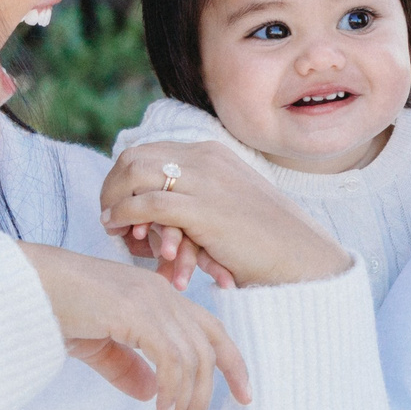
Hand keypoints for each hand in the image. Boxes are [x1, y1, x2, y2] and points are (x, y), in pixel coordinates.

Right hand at [20, 242, 251, 409]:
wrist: (24, 285)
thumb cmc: (55, 309)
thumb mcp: (98, 344)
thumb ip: (126, 367)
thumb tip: (150, 394)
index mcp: (160, 297)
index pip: (213, 332)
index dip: (234, 365)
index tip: (245, 398)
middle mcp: (164, 295)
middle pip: (209, 353)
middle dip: (203, 400)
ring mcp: (153, 301)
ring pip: (192, 362)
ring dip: (181, 405)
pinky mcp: (137, 313)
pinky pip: (171, 362)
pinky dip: (170, 393)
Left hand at [101, 142, 352, 288]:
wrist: (301, 257)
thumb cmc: (267, 243)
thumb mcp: (228, 208)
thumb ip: (196, 203)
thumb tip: (160, 222)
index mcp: (213, 154)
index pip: (150, 151)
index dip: (126, 179)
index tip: (119, 206)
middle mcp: (206, 159)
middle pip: (135, 158)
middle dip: (113, 187)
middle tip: (109, 216)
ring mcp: (205, 181)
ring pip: (135, 174)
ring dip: (115, 201)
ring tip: (113, 228)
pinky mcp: (202, 209)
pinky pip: (147, 203)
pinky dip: (125, 215)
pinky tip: (121, 230)